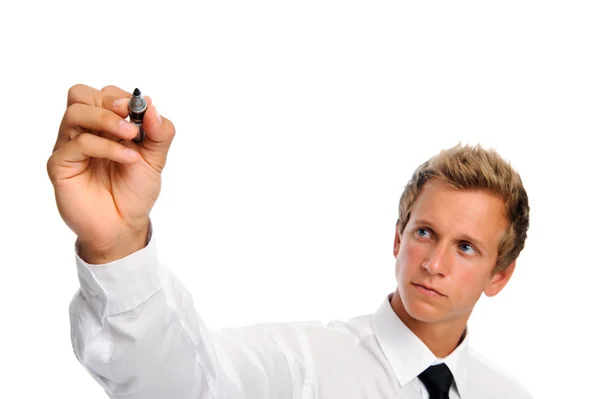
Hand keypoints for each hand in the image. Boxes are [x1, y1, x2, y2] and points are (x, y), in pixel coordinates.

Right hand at [47, 84, 175, 262]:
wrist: (124, 225)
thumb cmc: (135, 191)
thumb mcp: (156, 159)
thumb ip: (160, 132)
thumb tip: (152, 105)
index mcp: (104, 126)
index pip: (104, 94)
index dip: (123, 98)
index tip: (142, 111)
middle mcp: (83, 131)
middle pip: (81, 94)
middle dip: (110, 103)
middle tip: (132, 121)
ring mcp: (69, 146)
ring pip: (76, 112)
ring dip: (108, 120)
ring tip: (132, 137)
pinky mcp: (61, 164)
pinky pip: (78, 143)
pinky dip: (107, 146)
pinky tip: (128, 159)